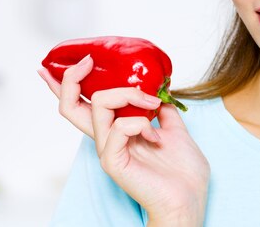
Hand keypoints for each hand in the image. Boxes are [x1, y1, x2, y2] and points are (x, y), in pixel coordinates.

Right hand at [38, 56, 209, 223]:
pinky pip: (117, 128)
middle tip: (88, 61)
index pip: (83, 106)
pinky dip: (139, 122)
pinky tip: (154, 134)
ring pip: (99, 106)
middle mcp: (107, 139)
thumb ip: (163, 111)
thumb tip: (160, 91)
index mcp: (118, 131)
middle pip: (70, 107)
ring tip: (153, 105)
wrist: (191, 198)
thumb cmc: (183, 171)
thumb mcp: (175, 130)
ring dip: (130, 95)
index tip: (74, 60)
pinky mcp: (114, 162)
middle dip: (72, 78)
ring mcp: (108, 151)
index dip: (68, 85)